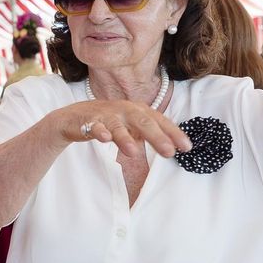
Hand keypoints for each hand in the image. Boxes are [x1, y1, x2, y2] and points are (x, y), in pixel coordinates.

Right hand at [54, 100, 191, 160]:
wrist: (74, 118)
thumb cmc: (109, 122)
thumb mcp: (131, 126)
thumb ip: (149, 134)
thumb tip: (171, 147)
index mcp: (138, 111)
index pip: (160, 121)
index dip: (174, 133)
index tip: (187, 147)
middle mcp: (125, 110)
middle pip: (144, 123)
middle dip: (157, 137)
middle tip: (169, 152)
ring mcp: (107, 115)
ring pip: (119, 127)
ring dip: (125, 138)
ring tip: (133, 152)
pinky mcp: (89, 121)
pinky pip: (95, 127)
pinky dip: (100, 132)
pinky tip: (105, 139)